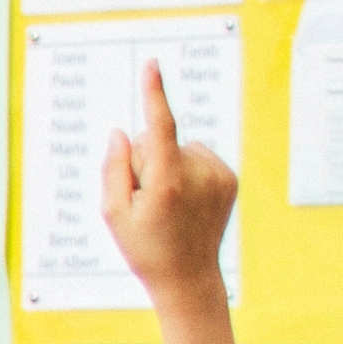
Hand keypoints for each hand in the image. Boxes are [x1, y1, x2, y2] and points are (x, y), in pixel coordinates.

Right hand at [97, 64, 235, 295]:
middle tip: (145, 201)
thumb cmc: (144, 247)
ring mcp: (218, 175)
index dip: (154, 94)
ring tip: (168, 204)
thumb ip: (114, 168)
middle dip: (144, 160)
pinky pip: (196, 156)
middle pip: (157, 142)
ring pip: (178, 148)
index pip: (159, 128)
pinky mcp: (229, 178)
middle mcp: (198, 174)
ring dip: (166, 166)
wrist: (188, 277)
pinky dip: (186, 170)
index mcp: (167, 184)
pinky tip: (184, 199)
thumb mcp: (113, 213)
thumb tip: (122, 132)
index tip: (152, 66)